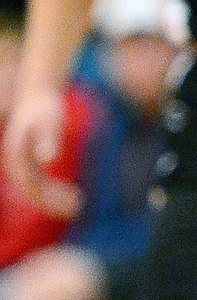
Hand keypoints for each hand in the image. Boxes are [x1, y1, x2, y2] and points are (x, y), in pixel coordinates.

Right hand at [2, 85, 82, 218]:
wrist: (38, 92)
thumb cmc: (45, 105)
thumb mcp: (51, 120)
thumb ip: (49, 139)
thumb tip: (48, 159)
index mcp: (17, 156)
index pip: (31, 186)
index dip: (49, 199)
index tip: (72, 203)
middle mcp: (15, 161)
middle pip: (32, 191)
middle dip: (53, 203)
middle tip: (78, 207)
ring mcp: (21, 161)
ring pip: (36, 188)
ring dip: (54, 199)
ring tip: (78, 202)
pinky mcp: (29, 159)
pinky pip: (39, 181)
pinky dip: (54, 190)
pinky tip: (72, 193)